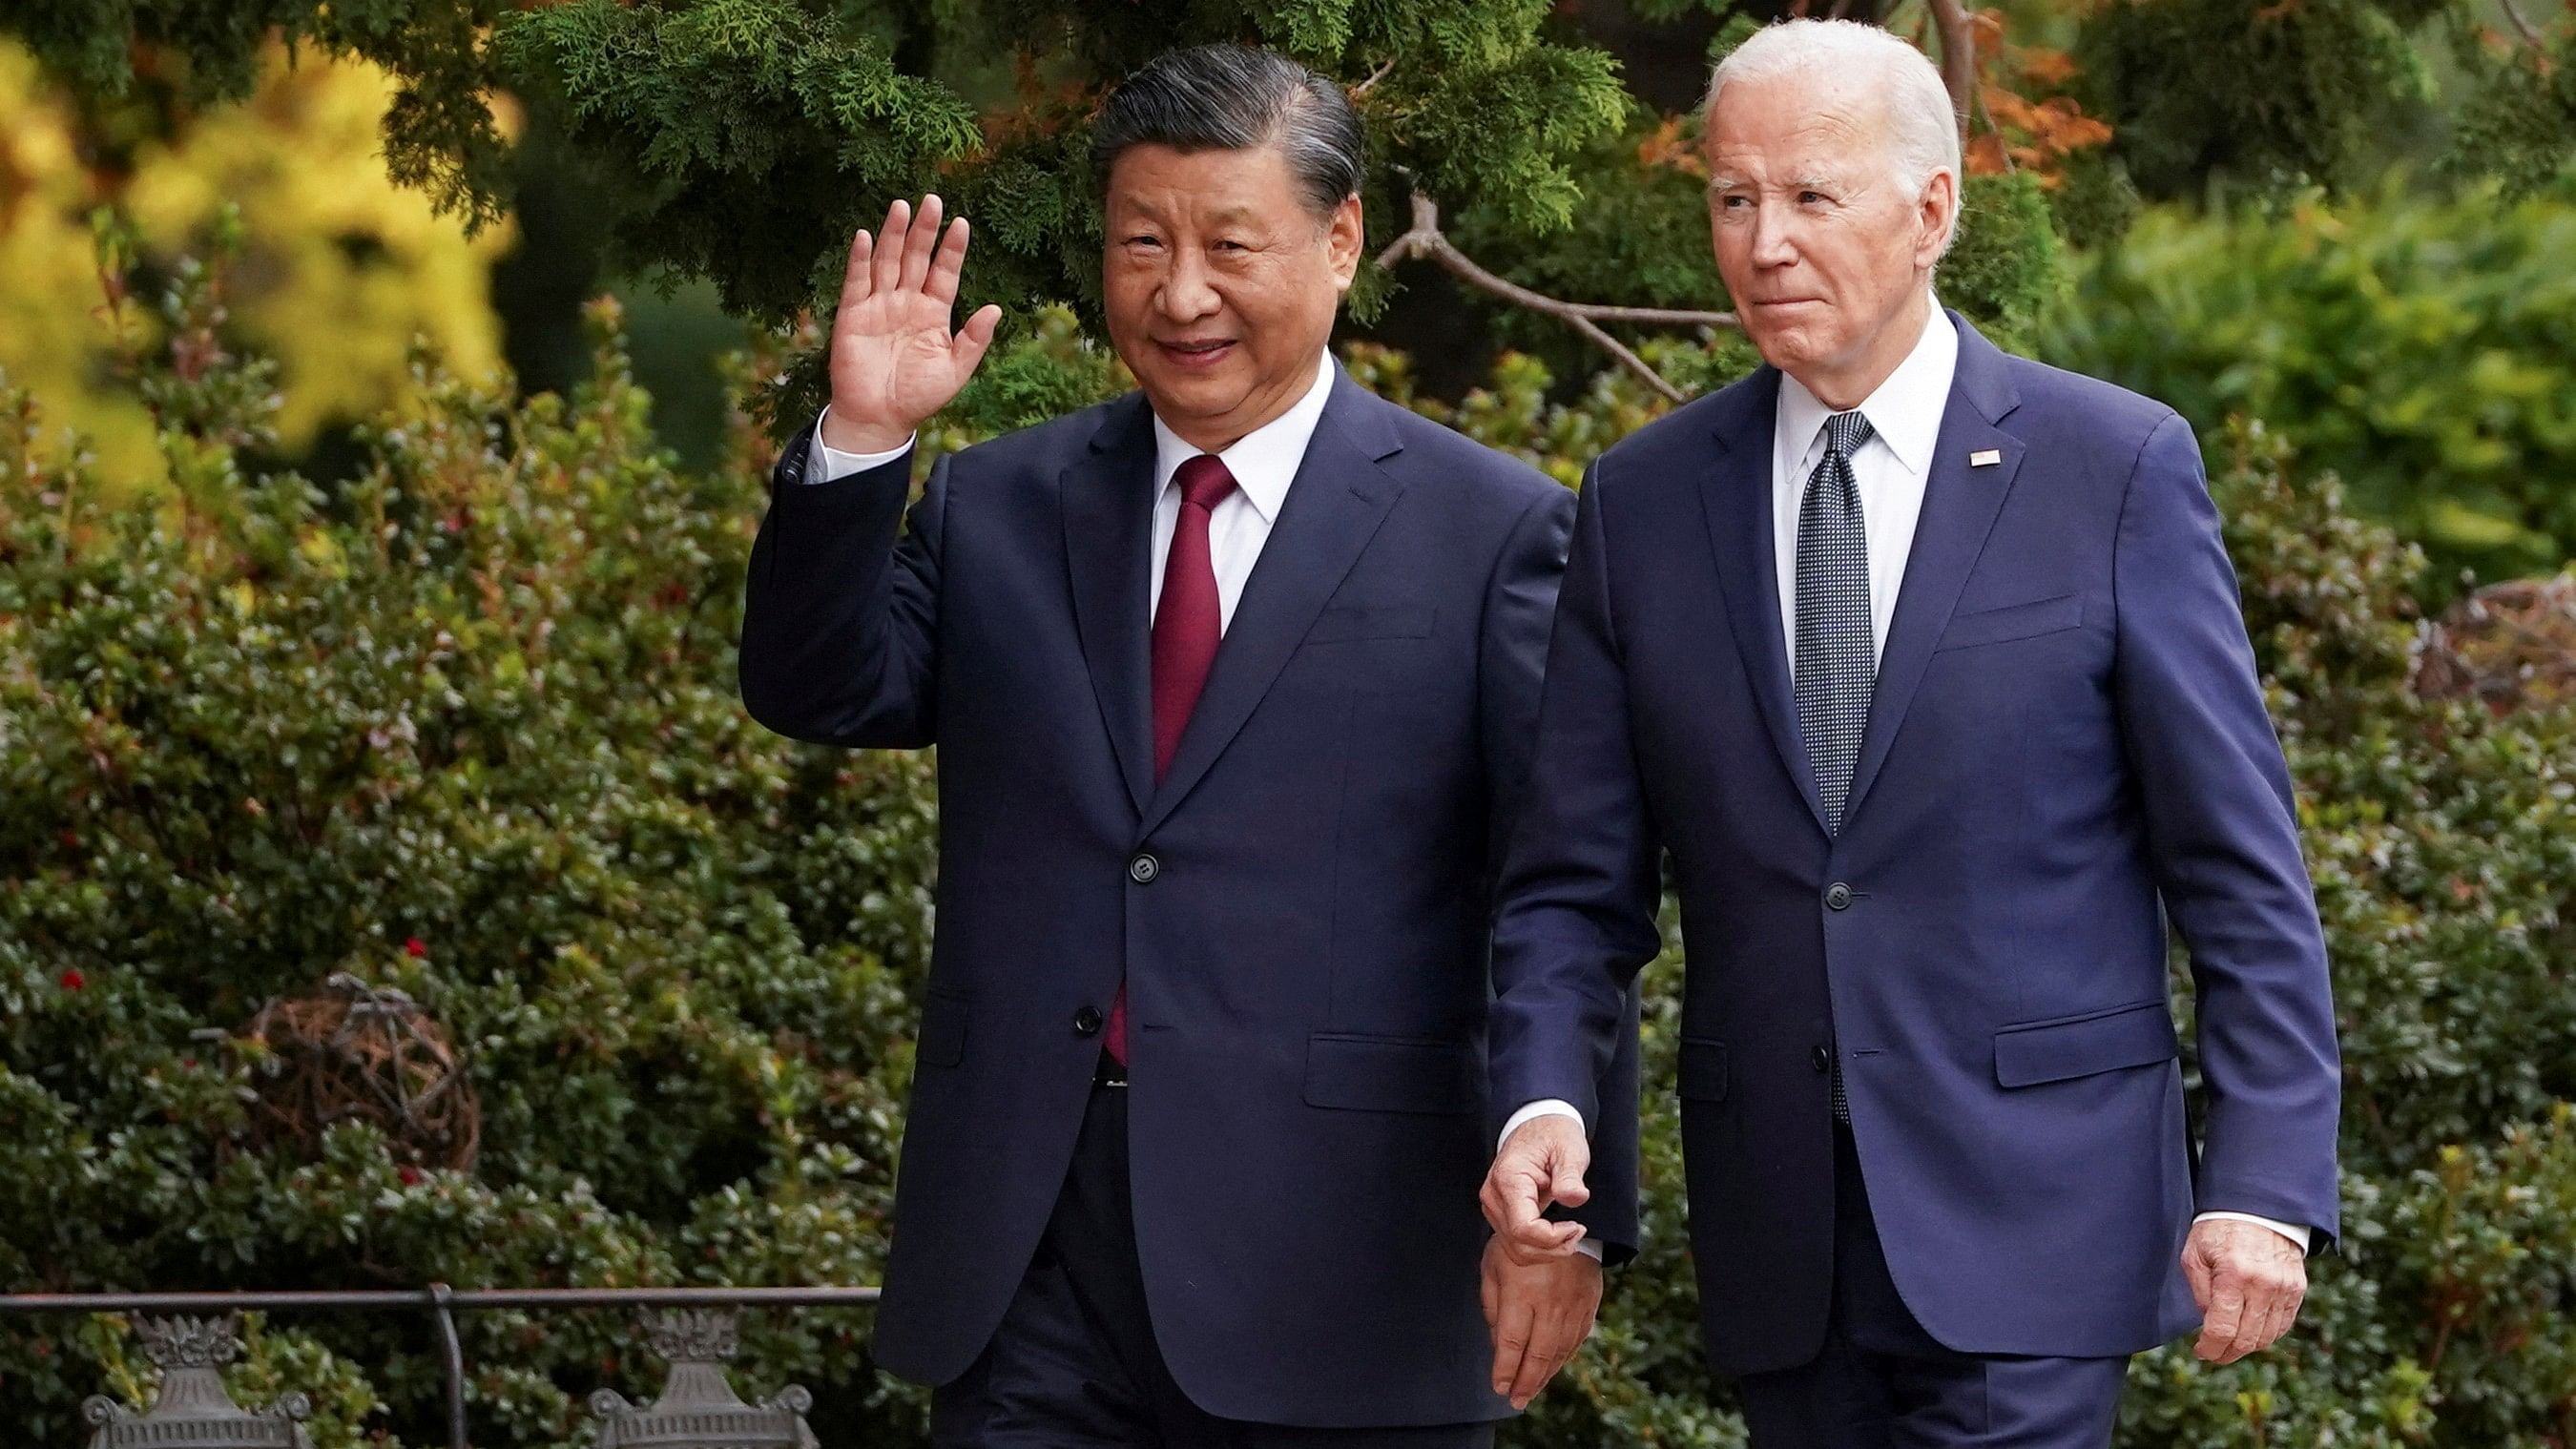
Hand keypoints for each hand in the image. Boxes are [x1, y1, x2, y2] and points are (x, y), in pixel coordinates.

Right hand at [822, 194, 1002, 453]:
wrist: (879, 419)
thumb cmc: (918, 397)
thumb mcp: (955, 371)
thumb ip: (974, 339)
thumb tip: (996, 308)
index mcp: (933, 313)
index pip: (945, 273)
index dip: (952, 249)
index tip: (962, 223)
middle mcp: (907, 302)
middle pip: (916, 258)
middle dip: (924, 230)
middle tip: (932, 200)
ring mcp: (879, 305)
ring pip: (888, 262)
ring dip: (894, 235)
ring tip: (902, 207)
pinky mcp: (853, 315)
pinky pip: (857, 281)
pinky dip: (861, 259)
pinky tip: (866, 237)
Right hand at [1480, 1114, 1591, 1263]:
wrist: (1537, 1125)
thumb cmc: (1554, 1135)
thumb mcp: (1569, 1150)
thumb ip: (1570, 1176)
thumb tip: (1576, 1198)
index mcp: (1509, 1179)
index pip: (1524, 1228)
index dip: (1553, 1237)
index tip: (1577, 1226)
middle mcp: (1494, 1195)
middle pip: (1519, 1244)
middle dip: (1553, 1248)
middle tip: (1578, 1232)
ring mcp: (1493, 1206)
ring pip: (1515, 1250)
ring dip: (1546, 1252)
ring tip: (1569, 1234)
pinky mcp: (1499, 1214)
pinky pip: (1515, 1244)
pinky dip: (1538, 1248)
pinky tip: (1556, 1234)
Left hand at [1482, 1235, 1600, 1409]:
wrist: (1565, 1222)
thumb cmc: (1518, 1244)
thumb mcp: (1493, 1265)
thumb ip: (1493, 1305)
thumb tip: (1497, 1343)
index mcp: (1521, 1292)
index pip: (1512, 1343)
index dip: (1505, 1370)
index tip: (1499, 1387)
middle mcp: (1549, 1304)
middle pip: (1537, 1355)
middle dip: (1525, 1382)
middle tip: (1515, 1401)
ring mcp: (1572, 1307)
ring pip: (1559, 1352)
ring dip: (1544, 1377)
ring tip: (1531, 1392)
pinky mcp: (1588, 1306)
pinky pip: (1575, 1341)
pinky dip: (1562, 1360)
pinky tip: (1552, 1369)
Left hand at [2183, 1217, 2307, 1363]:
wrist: (2256, 1207)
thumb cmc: (2218, 1230)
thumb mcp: (2195, 1255)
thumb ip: (2200, 1293)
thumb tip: (2208, 1325)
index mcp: (2233, 1275)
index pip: (2223, 1329)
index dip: (2210, 1348)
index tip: (2201, 1352)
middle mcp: (2263, 1285)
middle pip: (2246, 1339)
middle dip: (2226, 1353)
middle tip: (2213, 1354)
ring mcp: (2284, 1288)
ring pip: (2267, 1337)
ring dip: (2247, 1347)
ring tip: (2229, 1345)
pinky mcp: (2297, 1289)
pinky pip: (2283, 1325)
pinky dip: (2266, 1335)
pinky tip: (2250, 1333)